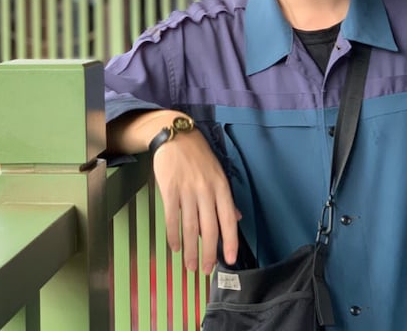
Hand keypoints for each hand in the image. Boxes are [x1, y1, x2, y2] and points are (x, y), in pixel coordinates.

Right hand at [152, 129, 239, 273]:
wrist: (176, 136)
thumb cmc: (199, 155)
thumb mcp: (218, 173)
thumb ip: (226, 198)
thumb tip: (237, 219)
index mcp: (221, 187)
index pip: (228, 220)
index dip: (230, 242)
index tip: (230, 260)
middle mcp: (206, 190)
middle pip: (209, 229)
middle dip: (208, 253)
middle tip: (206, 270)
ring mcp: (187, 190)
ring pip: (190, 228)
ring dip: (190, 250)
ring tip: (190, 265)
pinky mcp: (169, 190)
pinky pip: (172, 218)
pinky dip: (173, 236)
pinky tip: (175, 247)